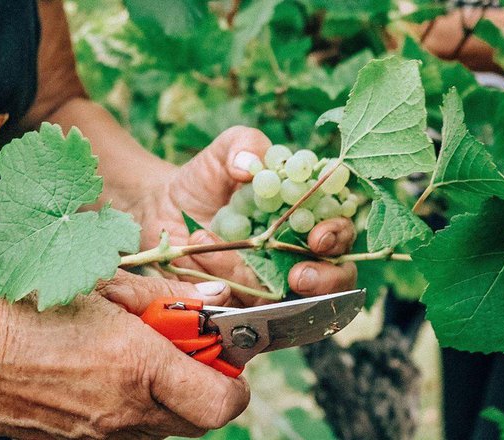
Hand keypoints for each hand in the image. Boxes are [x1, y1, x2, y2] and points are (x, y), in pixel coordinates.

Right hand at [0, 272, 247, 438]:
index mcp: (139, 367)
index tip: (227, 351)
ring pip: (171, 426)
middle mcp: (129, 412)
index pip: (222, 401)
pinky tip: (117, 375)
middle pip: (204, 418)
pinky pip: (137, 431)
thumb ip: (168, 297)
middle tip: (189, 350)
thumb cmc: (35, 312)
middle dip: (210, 384)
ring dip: (176, 395)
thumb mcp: (107, 288)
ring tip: (146, 359)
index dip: (235, 380)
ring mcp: (107, 436)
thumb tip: (215, 302)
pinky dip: (143, 406)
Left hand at [134, 126, 356, 305]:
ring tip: (224, 256)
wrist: (162, 208)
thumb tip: (249, 167)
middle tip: (299, 277)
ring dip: (260, 287)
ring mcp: (270, 285)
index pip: (341, 234)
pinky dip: (223, 288)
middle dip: (325, 282)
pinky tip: (201, 254)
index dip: (339, 237)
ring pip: (290, 304)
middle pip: (335, 281)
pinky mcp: (239, 304)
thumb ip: (242, 146)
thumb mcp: (222, 154)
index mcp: (307, 219)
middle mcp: (296, 256)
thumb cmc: (204, 180)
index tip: (319, 237)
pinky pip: (243, 310)